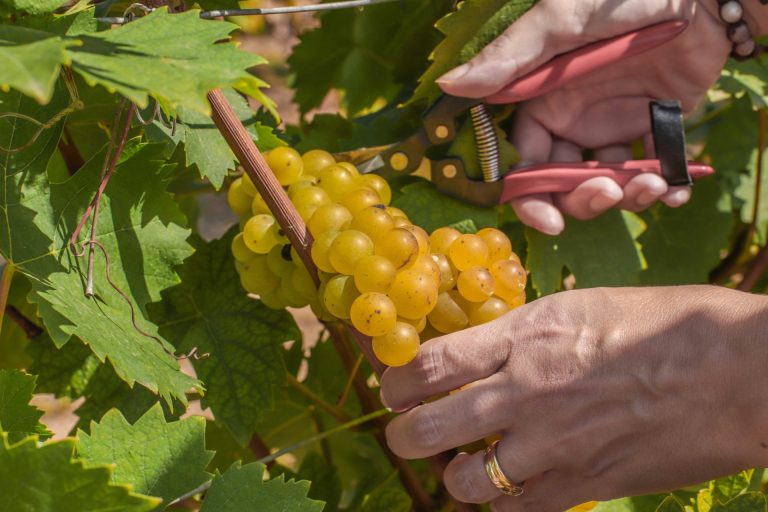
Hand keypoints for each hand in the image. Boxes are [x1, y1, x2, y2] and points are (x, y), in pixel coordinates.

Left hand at [381, 286, 767, 509]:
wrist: (739, 370)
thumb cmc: (667, 323)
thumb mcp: (581, 306)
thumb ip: (527, 335)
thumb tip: (489, 352)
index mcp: (524, 337)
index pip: (429, 364)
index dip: (396, 380)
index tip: (390, 387)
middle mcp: (524, 392)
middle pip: (427, 428)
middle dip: (404, 435)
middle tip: (405, 435)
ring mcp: (552, 446)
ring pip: (465, 482)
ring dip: (456, 476)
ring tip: (463, 467)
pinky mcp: (584, 486)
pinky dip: (503, 505)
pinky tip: (510, 492)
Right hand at [438, 0, 731, 234]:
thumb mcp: (562, 22)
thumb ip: (510, 58)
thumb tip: (448, 83)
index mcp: (545, 100)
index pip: (527, 162)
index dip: (532, 196)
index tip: (551, 221)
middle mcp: (576, 118)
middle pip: (567, 182)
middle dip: (585, 200)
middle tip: (610, 192)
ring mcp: (617, 123)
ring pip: (611, 181)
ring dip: (629, 196)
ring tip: (656, 185)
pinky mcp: (658, 124)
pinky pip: (656, 166)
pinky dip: (667, 186)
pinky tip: (677, 188)